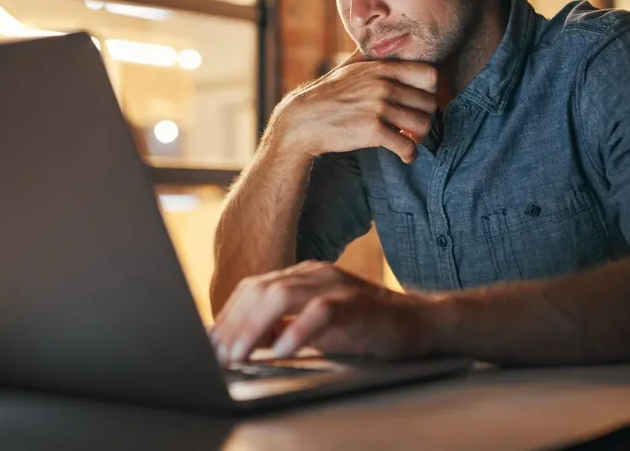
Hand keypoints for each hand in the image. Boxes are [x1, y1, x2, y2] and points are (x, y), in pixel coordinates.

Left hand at [210, 261, 436, 363]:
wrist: (417, 322)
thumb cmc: (363, 326)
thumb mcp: (314, 324)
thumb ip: (280, 326)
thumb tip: (239, 342)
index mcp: (301, 275)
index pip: (253, 288)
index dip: (228, 316)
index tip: (211, 345)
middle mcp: (314, 273)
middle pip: (261, 289)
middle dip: (234, 324)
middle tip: (219, 355)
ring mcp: (336, 285)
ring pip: (282, 296)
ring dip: (255, 328)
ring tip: (239, 355)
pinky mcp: (356, 305)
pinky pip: (321, 312)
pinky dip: (298, 331)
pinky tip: (282, 351)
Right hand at [275, 57, 437, 162]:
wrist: (305, 120)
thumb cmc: (329, 94)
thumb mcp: (349, 67)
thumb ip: (369, 55)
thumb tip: (379, 40)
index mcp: (383, 68)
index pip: (430, 75)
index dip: (432, 91)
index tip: (423, 102)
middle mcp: (383, 85)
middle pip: (428, 103)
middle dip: (425, 117)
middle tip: (415, 126)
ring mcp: (378, 107)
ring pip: (422, 124)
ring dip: (420, 137)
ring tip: (411, 139)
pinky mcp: (372, 131)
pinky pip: (407, 145)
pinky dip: (410, 154)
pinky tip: (405, 155)